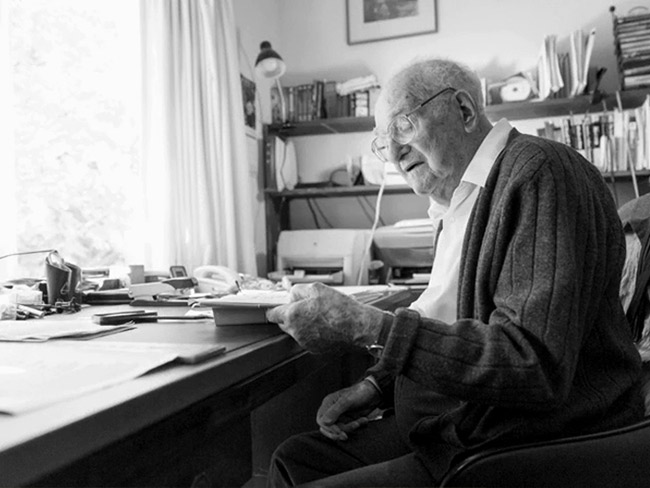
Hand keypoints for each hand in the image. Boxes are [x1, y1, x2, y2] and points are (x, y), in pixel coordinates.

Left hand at [266, 282, 385, 353]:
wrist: (358, 327)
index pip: (272, 314)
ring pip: (296, 332)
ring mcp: (304, 343)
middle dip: (291, 315)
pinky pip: (308, 339)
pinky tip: (326, 325)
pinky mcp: (314, 349)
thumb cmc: (339, 308)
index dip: (277, 308)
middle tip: (306, 307)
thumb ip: (298, 290)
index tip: (281, 305)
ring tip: (320, 316)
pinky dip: (313, 333)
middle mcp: (295, 332)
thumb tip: (291, 294)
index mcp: (292, 316)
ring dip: (302, 324)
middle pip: (283, 323)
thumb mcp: (317, 289)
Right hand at [317, 380, 380, 440]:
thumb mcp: (347, 401)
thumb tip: (324, 423)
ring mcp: (339, 416)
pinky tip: (364, 420)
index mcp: (328, 403)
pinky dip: (355, 426)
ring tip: (360, 422)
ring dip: (349, 428)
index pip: (321, 420)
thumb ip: (335, 411)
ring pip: (338, 429)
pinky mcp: (347, 420)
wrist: (374, 393)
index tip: (339, 431)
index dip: (329, 428)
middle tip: (345, 436)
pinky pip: (347, 428)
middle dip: (337, 432)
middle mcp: (331, 410)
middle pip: (327, 427)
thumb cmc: (359, 393)